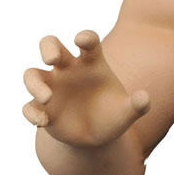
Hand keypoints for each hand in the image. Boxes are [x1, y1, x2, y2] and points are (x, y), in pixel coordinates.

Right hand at [22, 30, 150, 146]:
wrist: (98, 137)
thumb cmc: (113, 115)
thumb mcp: (127, 112)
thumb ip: (138, 104)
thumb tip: (144, 98)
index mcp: (91, 64)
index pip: (88, 43)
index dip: (85, 38)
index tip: (81, 40)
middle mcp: (68, 71)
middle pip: (50, 45)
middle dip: (47, 48)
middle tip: (50, 59)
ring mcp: (52, 88)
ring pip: (32, 74)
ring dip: (35, 84)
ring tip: (48, 98)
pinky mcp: (42, 108)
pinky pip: (29, 106)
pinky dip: (32, 113)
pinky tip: (43, 122)